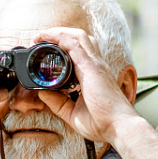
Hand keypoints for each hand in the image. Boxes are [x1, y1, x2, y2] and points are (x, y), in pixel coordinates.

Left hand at [25, 26, 140, 146]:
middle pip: (80, 37)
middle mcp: (96, 65)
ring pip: (78, 36)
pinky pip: (74, 45)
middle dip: (60, 33)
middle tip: (41, 38)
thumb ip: (57, 103)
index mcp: (93, 74)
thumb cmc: (102, 122)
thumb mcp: (72, 112)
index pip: (80, 51)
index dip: (63, 46)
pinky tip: (47, 38)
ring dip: (59, 32)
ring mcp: (95, 64)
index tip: (45, 49)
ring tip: (42, 35)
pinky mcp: (91, 67)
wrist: (117, 126)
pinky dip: (59, 38)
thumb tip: (42, 93)